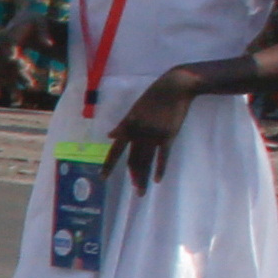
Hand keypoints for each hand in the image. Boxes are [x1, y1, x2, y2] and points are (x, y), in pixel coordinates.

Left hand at [112, 68, 202, 187]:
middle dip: (133, 176)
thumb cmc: (154, 97)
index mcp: (128, 127)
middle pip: (133, 160)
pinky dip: (160, 168)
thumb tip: (110, 136)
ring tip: (141, 190)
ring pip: (146, 161)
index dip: (109, 165)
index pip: (116, 150)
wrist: (174, 87)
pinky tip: (157, 180)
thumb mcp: (134, 110)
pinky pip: (163, 156)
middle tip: (134, 190)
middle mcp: (138, 134)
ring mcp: (153, 135)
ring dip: (143, 177)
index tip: (103, 177)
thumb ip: (124, 125)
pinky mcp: (168, 135)